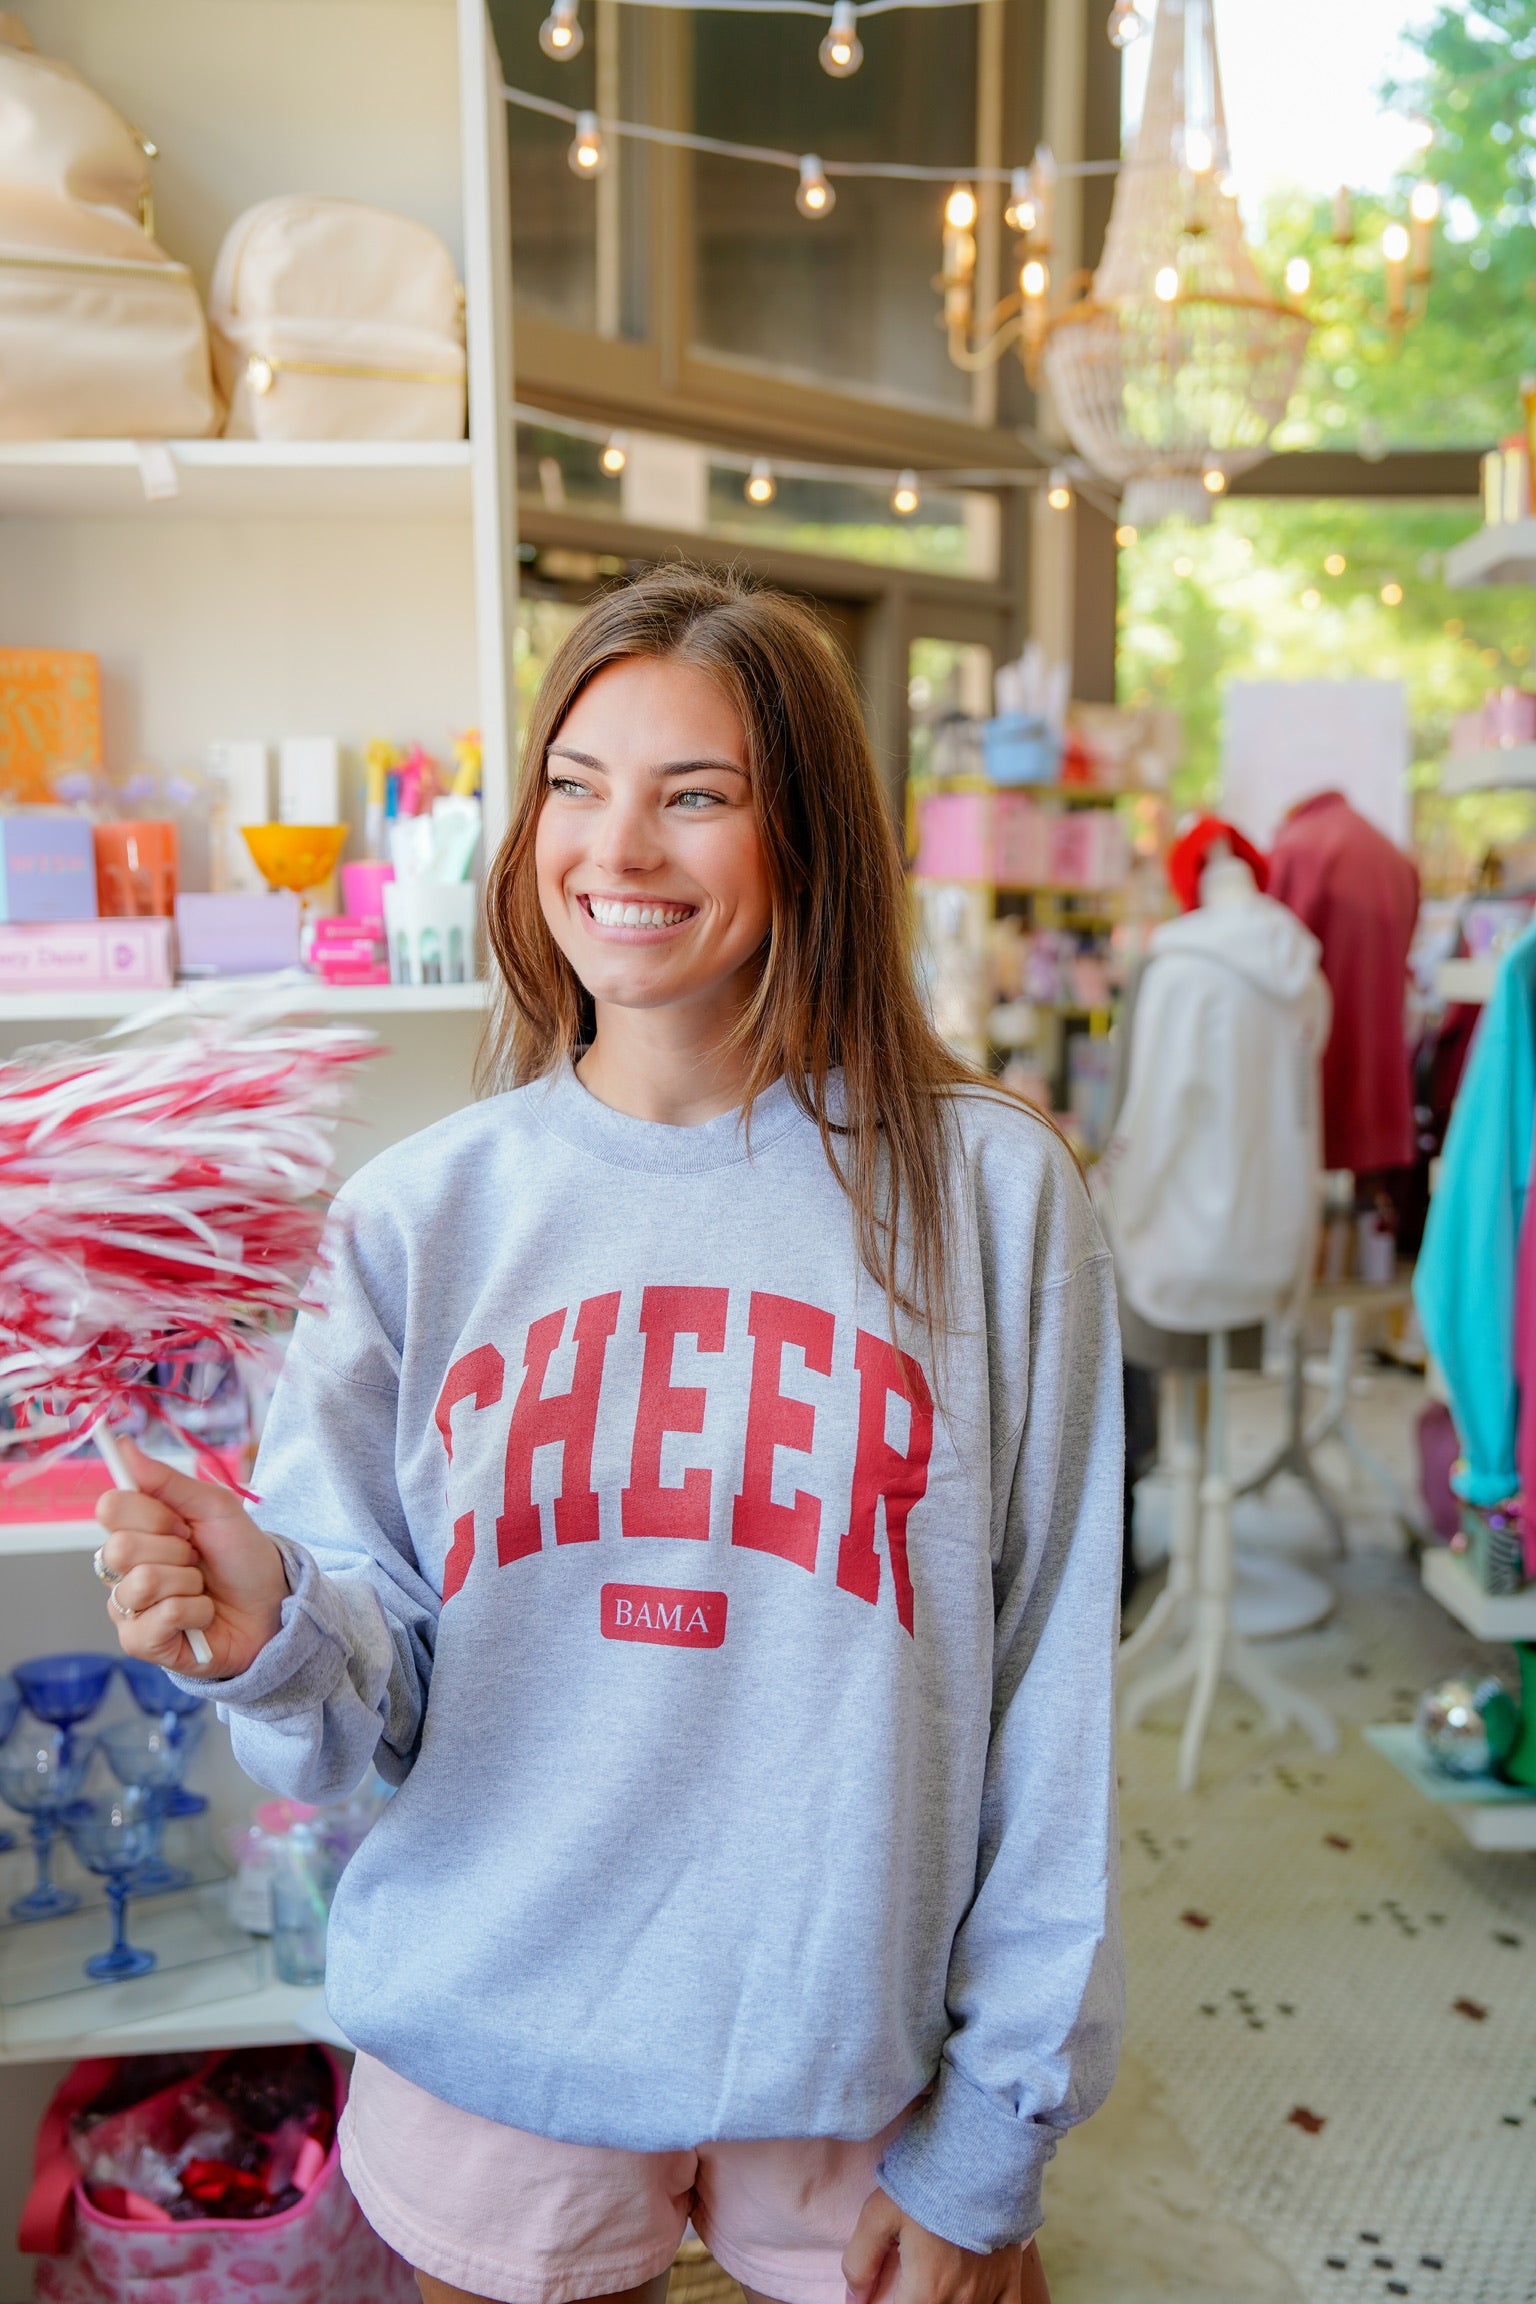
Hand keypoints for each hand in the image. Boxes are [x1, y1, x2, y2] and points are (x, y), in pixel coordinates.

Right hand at [95, 1438, 287, 1679]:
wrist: (272, 1605)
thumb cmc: (241, 1557)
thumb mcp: (215, 1508)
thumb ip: (166, 1480)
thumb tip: (123, 1445)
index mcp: (135, 1530)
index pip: (110, 1507)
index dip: (152, 1514)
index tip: (183, 1523)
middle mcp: (122, 1568)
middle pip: (119, 1547)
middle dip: (175, 1550)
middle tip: (197, 1558)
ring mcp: (127, 1606)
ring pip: (141, 1583)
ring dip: (188, 1583)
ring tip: (202, 1588)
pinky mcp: (139, 1642)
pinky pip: (159, 1617)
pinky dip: (195, 1611)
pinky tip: (202, 1615)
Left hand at [843, 2191, 1049, 2303]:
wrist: (981, 2155)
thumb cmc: (927, 2182)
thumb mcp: (879, 2214)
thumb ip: (861, 2262)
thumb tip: (855, 2298)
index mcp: (926, 2291)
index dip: (884, 2303)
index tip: (883, 2290)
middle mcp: (959, 2301)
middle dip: (913, 2298)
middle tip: (907, 2278)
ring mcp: (987, 2293)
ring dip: (943, 2300)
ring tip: (933, 2279)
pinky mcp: (1009, 2279)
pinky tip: (970, 2297)